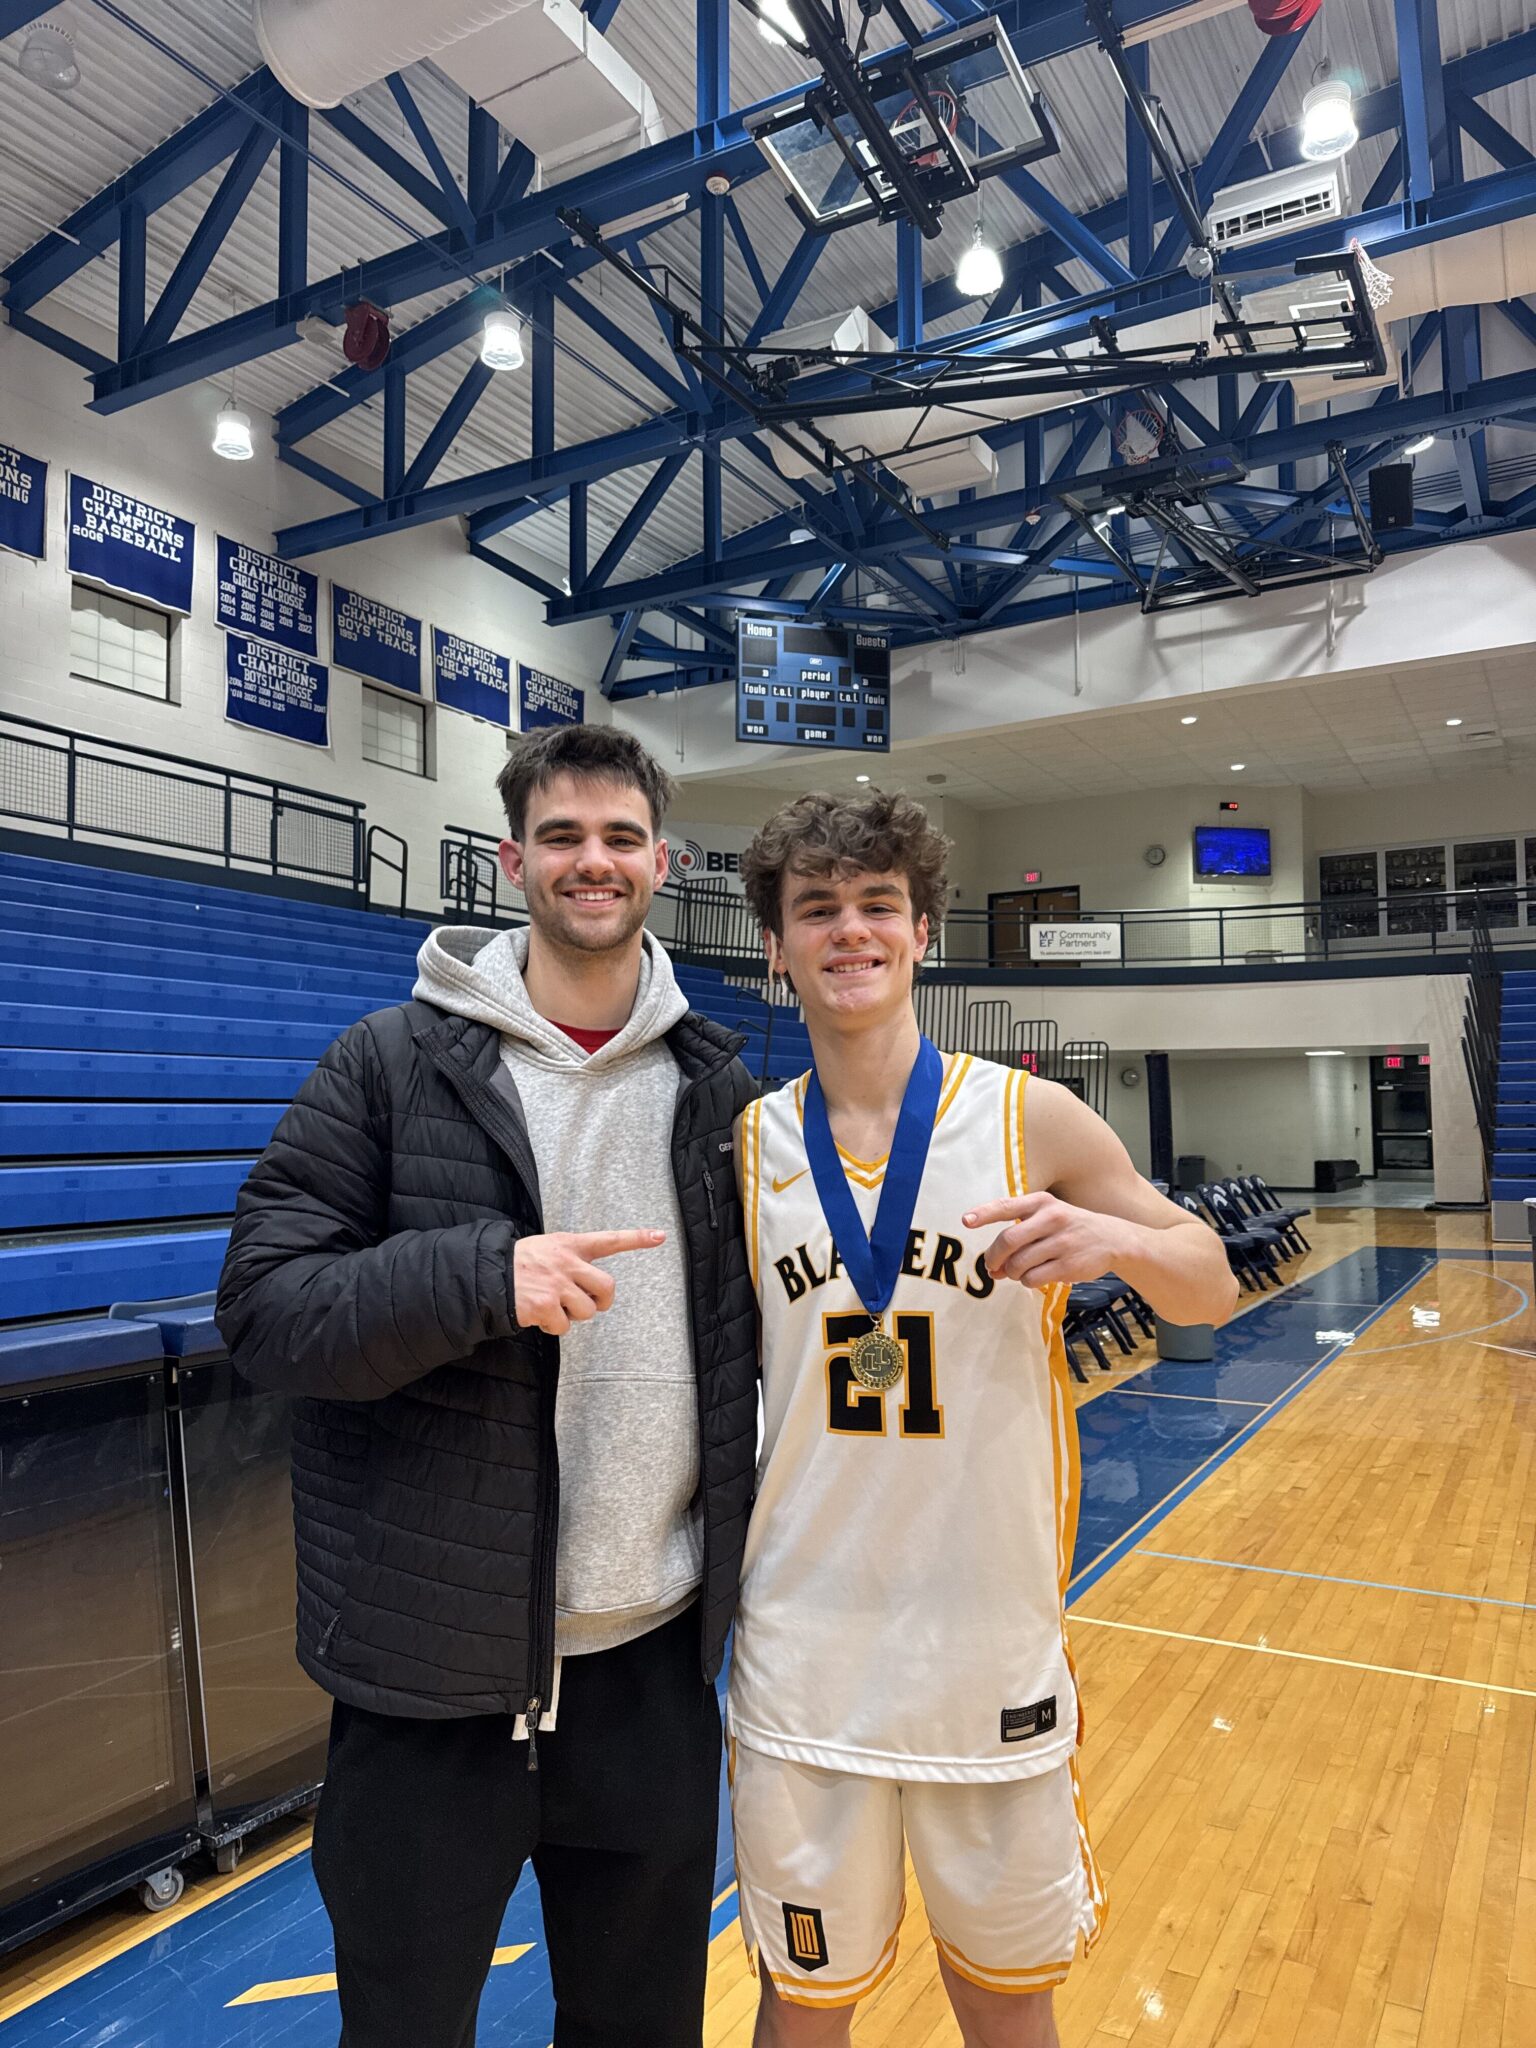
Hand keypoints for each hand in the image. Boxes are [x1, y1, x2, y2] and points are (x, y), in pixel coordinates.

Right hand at [512, 1229, 664, 1335]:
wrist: (487, 1276)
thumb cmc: (518, 1265)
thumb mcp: (546, 1248)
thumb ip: (570, 1259)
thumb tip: (590, 1286)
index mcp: (569, 1244)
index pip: (609, 1239)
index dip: (637, 1238)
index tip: (660, 1236)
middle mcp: (567, 1262)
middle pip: (608, 1288)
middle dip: (601, 1302)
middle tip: (586, 1303)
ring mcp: (558, 1284)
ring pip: (587, 1311)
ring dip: (572, 1316)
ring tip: (551, 1305)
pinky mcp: (546, 1306)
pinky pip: (564, 1326)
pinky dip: (553, 1327)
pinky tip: (538, 1315)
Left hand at [963, 1192, 1128, 1288]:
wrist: (1113, 1239)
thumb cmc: (1070, 1227)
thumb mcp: (1048, 1216)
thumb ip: (1019, 1234)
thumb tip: (992, 1266)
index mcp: (1042, 1202)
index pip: (1006, 1207)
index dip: (983, 1214)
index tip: (966, 1221)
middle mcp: (1051, 1219)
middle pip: (1007, 1240)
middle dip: (993, 1257)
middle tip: (992, 1266)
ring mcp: (1061, 1242)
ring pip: (1018, 1263)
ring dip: (1012, 1272)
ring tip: (1018, 1271)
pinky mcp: (1068, 1264)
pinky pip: (1033, 1278)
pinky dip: (1027, 1281)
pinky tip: (1034, 1276)